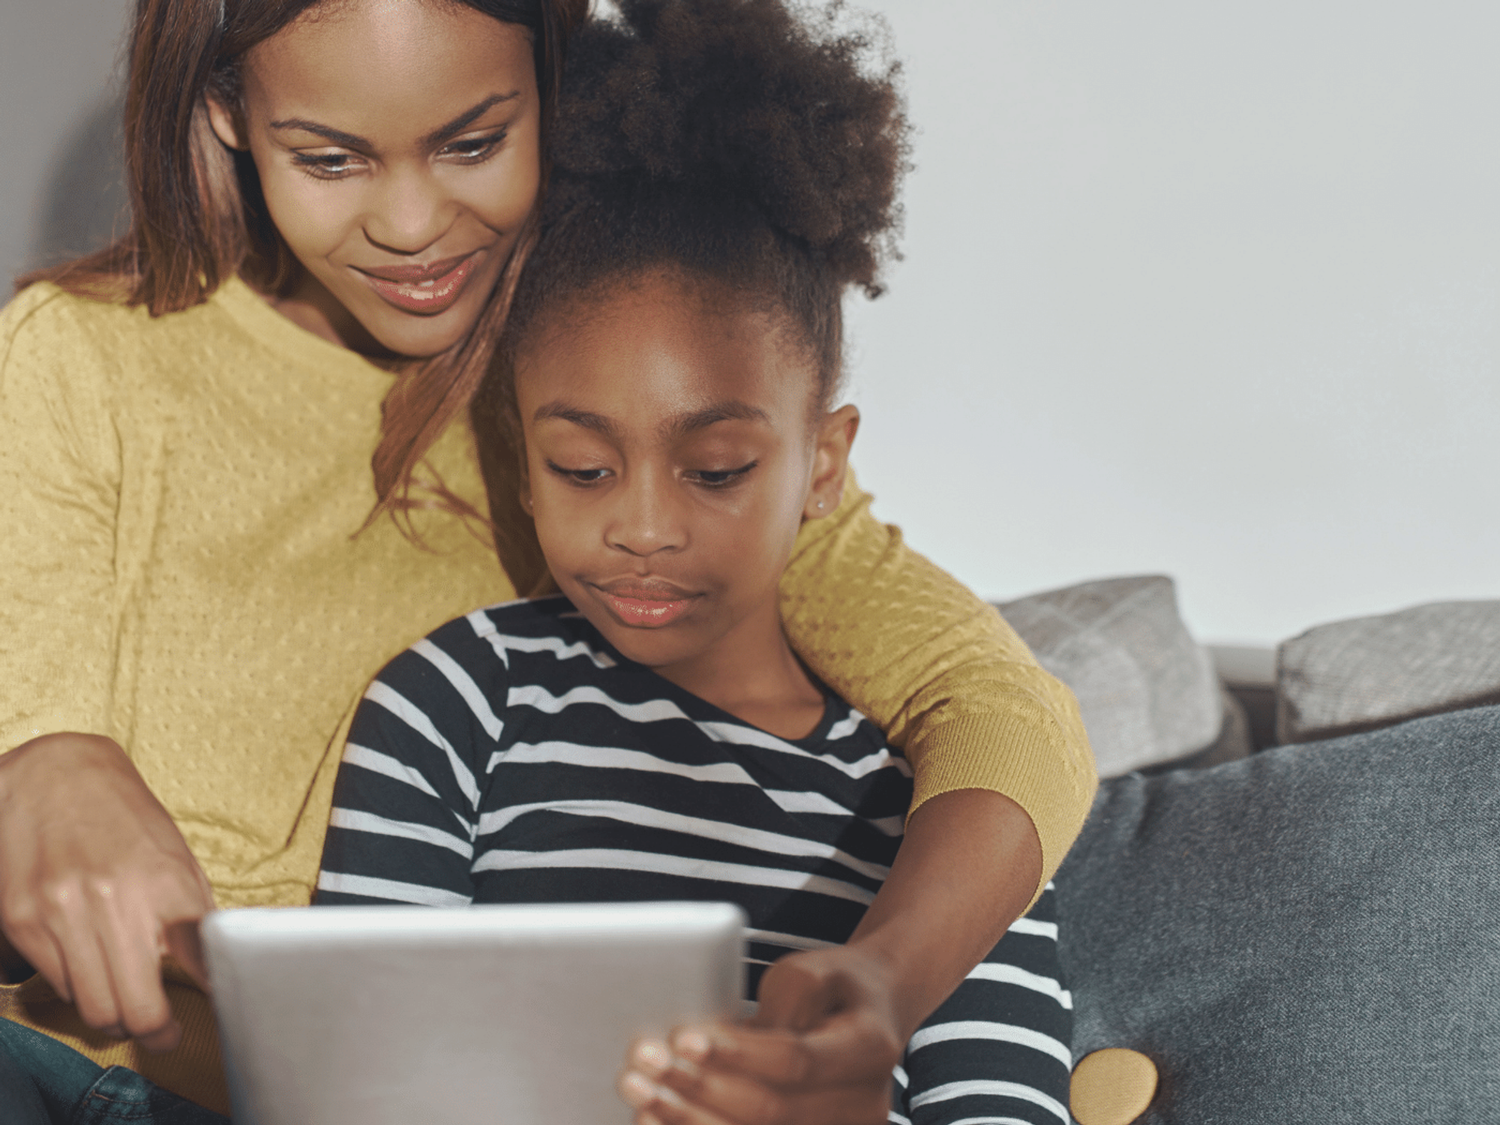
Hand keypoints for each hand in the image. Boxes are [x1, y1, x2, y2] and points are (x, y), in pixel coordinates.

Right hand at [0, 733, 214, 1051]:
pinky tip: (87, 968)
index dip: (215, 994)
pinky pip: (54, 983)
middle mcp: (112, 902)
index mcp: (165, 882)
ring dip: (112, 1016)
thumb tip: (209, 965)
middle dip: (154, 1031)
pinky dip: (74, 987)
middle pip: (137, 1008)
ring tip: (125, 1005)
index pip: (199, 959)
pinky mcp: (22, 921)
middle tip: (163, 1033)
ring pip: (92, 1007)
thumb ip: (188, 909)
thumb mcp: (174, 853)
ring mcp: (62, 915)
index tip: (224, 1011)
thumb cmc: (123, 815)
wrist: (52, 773)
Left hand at [619, 945, 901, 1124]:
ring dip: (691, 1122)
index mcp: (869, 1049)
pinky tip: (659, 1122)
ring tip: (642, 1096)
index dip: (737, 1053)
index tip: (684, 1038)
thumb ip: (779, 1004)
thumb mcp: (813, 971)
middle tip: (647, 1064)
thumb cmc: (833, 987)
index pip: (795, 1061)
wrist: (872, 1016)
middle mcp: (864, 1105)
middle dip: (700, 1089)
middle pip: (772, 1112)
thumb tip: (725, 1045)